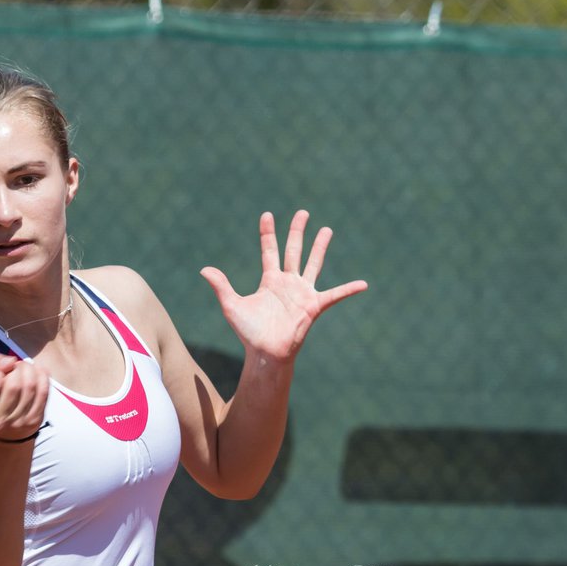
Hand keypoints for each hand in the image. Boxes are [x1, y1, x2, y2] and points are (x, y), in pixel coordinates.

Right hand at [0, 355, 49, 442]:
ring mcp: (19, 423)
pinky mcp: (35, 420)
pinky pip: (43, 391)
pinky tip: (35, 371)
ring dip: (28, 369)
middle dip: (15, 369)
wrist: (4, 426)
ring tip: (22, 367)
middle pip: (13, 387)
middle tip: (13, 367)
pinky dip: (41, 375)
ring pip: (30, 387)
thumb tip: (11, 362)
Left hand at [199, 210, 366, 362]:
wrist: (265, 352)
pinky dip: (348, 290)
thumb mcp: (232, 305)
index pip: (269, 250)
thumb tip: (203, 269)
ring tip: (326, 229)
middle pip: (293, 250)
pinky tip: (363, 284)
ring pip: (313, 264)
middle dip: (297, 231)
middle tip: (302, 212)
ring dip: (320, 247)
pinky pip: (335, 295)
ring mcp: (302, 293)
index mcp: (269, 280)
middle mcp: (287, 283)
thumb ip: (221, 286)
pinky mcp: (314, 306)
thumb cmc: (249, 332)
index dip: (268, 233)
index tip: (267, 214)